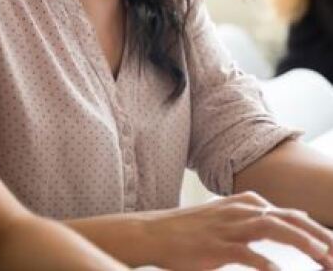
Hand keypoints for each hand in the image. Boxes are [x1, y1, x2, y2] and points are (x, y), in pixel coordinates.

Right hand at [139, 191, 332, 269]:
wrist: (153, 234)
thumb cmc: (188, 230)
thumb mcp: (223, 218)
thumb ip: (253, 219)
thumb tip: (287, 223)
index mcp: (242, 204)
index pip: (287, 213)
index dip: (314, 229)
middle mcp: (238, 211)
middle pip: (286, 217)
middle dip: (317, 234)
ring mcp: (226, 227)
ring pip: (271, 226)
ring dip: (300, 240)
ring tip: (323, 257)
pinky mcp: (215, 246)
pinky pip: (246, 253)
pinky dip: (267, 264)